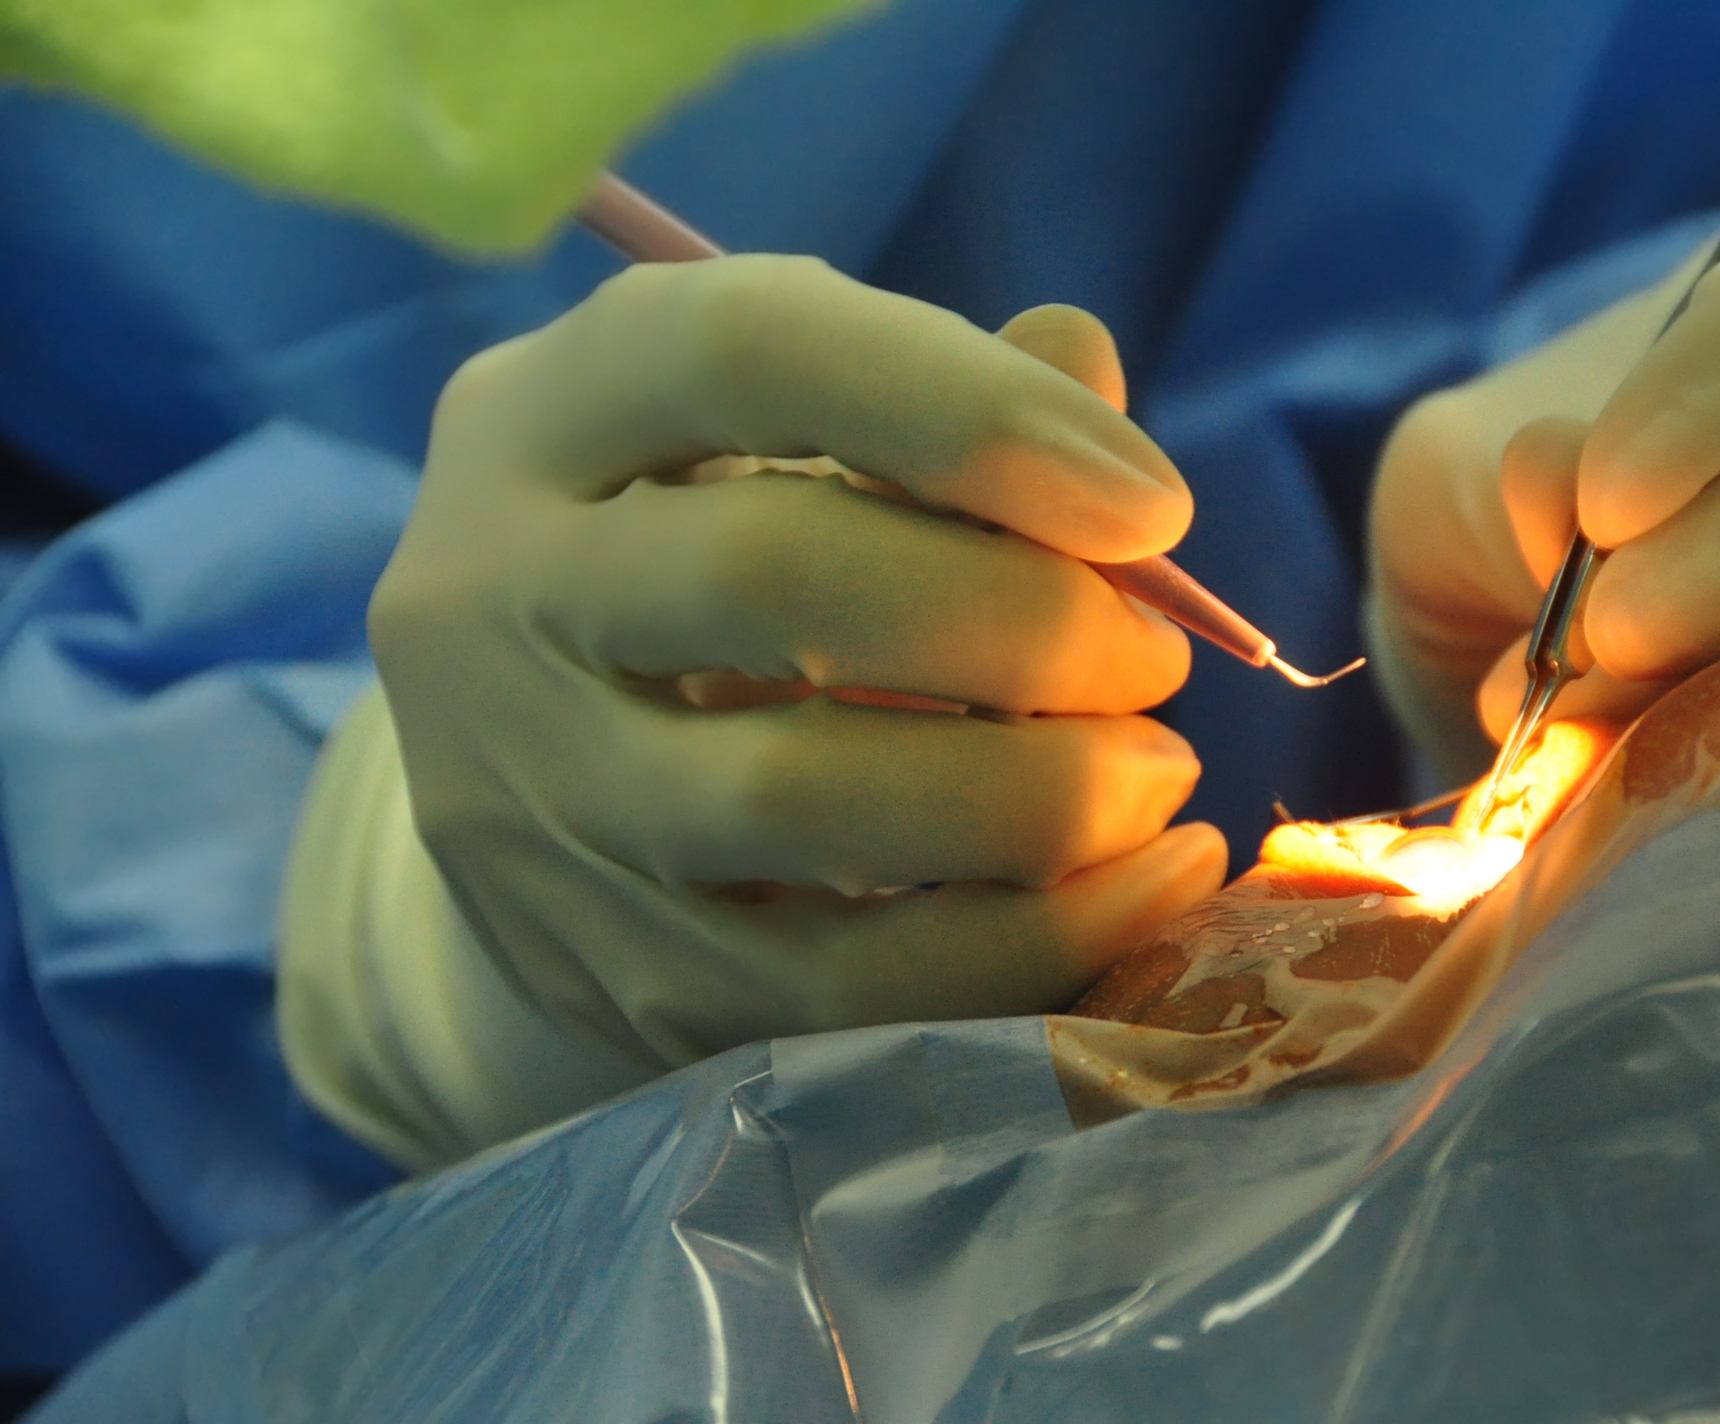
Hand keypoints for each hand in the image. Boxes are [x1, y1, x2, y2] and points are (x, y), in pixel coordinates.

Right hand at [311, 257, 1227, 1159]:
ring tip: (1155, 775)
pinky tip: (1147, 890)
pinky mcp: (606, 974)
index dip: (970, 413)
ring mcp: (525, 803)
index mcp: (542, 415)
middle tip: (1154, 658)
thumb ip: (936, 398)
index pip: (741, 348)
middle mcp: (489, 595)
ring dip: (1034, 792)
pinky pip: (839, 989)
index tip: (1152, 505)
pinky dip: (1028, 948)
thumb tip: (1087, 368)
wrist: (545, 795)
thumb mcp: (787, 445)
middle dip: (1021, 618)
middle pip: (770, 575)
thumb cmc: (712, 566)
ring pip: (794, 799)